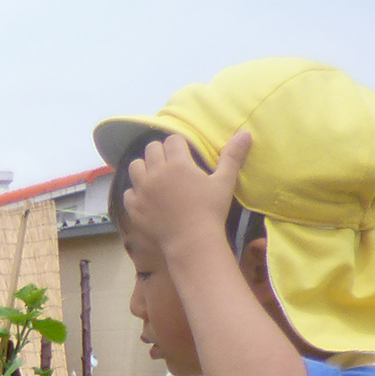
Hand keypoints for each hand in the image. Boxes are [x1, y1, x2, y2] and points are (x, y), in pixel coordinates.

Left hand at [122, 131, 251, 258]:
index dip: (179, 145)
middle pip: (151, 149)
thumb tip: (246, 133)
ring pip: (135, 166)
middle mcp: (156, 173)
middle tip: (171, 164)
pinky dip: (136, 192)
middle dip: (161, 152)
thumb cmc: (210, 211)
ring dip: (144, 168)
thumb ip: (232, 156)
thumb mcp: (224, 182)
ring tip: (155, 177)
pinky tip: (146, 197)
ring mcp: (141, 190)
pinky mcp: (134, 207)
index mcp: (178, 164)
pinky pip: (128, 192)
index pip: (172, 140)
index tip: (185, 154)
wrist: (192, 242)